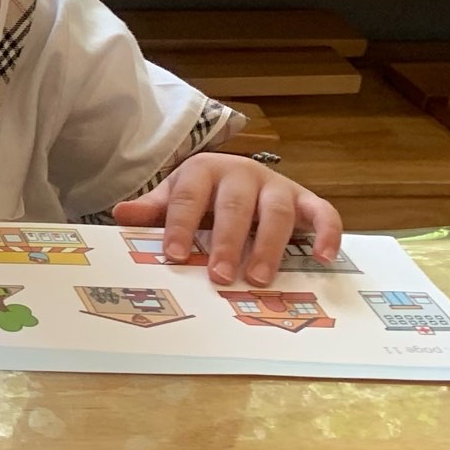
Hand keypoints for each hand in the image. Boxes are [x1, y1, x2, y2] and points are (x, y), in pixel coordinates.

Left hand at [113, 153, 343, 286]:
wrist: (237, 174)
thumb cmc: (202, 194)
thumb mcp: (174, 196)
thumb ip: (153, 209)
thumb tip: (121, 214)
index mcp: (204, 171)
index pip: (189, 198)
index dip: (181, 226)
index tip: (174, 255)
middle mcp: (243, 174)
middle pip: (234, 207)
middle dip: (226, 242)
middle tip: (218, 276)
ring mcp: (277, 186)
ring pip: (276, 213)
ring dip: (268, 246)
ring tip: (258, 278)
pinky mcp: (306, 198)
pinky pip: (323, 212)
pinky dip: (328, 232)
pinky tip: (324, 257)